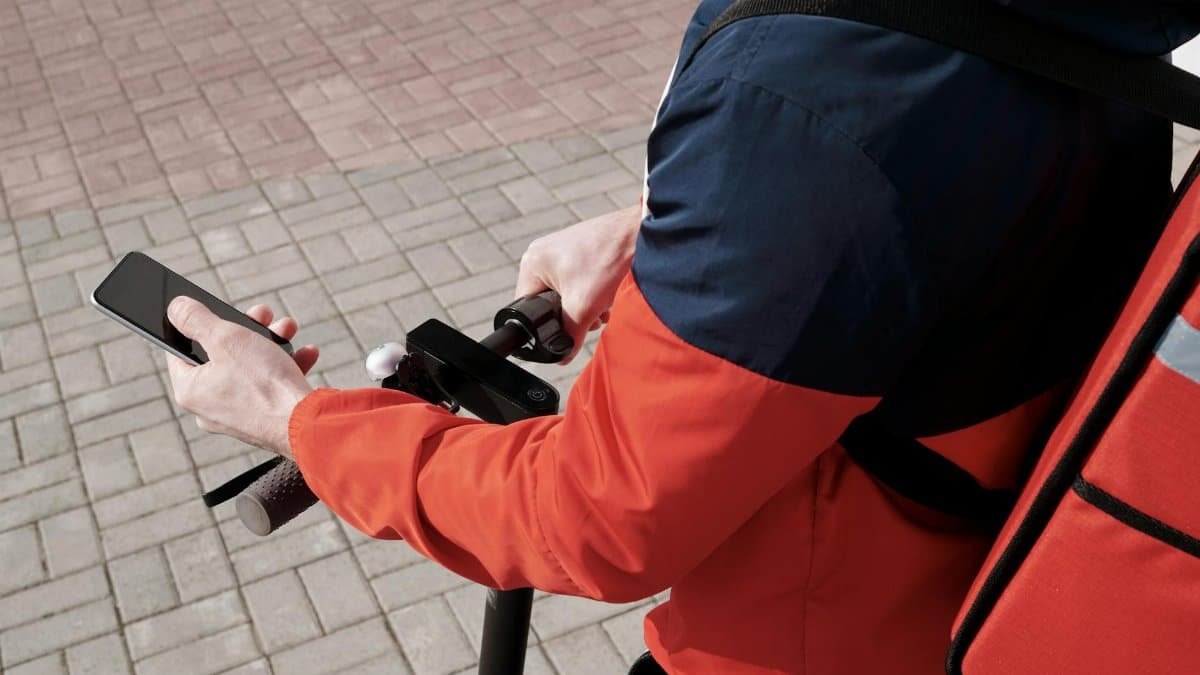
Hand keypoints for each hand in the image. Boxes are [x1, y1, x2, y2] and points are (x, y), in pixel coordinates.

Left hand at [165, 297, 318, 456]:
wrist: (307, 424)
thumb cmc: (264, 384)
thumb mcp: (226, 338)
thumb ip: (196, 318)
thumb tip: (176, 308)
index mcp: (190, 391)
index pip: (178, 350)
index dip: (195, 324)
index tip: (213, 309)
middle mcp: (209, 408)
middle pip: (221, 356)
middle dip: (247, 329)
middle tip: (263, 314)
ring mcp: (239, 417)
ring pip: (250, 369)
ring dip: (271, 344)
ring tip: (287, 329)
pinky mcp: (266, 420)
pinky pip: (271, 388)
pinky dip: (287, 368)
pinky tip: (305, 354)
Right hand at [515, 204, 640, 362]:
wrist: (640, 234)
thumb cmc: (607, 260)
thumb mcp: (583, 306)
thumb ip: (569, 335)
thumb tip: (562, 356)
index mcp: (531, 264)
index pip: (527, 308)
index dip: (545, 325)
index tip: (567, 329)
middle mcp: (542, 255)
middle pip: (548, 302)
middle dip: (571, 315)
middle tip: (590, 315)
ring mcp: (561, 251)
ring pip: (566, 294)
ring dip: (585, 306)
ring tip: (602, 305)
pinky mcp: (580, 252)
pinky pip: (578, 282)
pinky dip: (592, 294)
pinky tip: (607, 296)